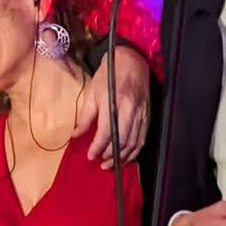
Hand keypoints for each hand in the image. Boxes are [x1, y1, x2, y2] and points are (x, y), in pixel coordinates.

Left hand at [78, 45, 151, 167]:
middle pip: (122, 140)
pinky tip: (127, 156)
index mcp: (114, 102)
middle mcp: (129, 110)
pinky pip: (142, 138)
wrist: (131, 61)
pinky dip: (135, 151)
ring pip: (134, 142)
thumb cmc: (109, 76)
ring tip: (112, 164)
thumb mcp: (92, 93)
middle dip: (111, 155)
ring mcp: (141, 114)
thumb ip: (86, 117)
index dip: (98, 147)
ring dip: (123, 157)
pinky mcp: (147, 116)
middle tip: (101, 163)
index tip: (90, 155)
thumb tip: (77, 135)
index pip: (106, 132)